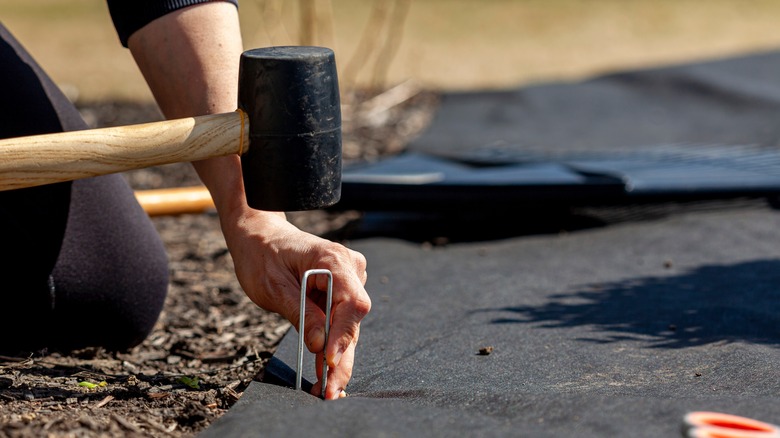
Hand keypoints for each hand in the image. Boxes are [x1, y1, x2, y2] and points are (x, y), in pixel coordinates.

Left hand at [220, 207, 370, 399]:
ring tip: (325, 390)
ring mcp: (349, 280)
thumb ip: (301, 313)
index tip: (328, 362)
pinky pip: (340, 322)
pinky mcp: (342, 292)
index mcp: (334, 260)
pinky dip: (332, 346)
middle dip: (341, 358)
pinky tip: (326, 373)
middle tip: (329, 391)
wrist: (260, 235)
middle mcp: (350, 268)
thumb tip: (321, 345)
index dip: (343, 335)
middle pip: (353, 320)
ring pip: (348, 326)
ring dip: (338, 358)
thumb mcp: (274, 287)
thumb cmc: (262, 254)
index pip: (351, 303)